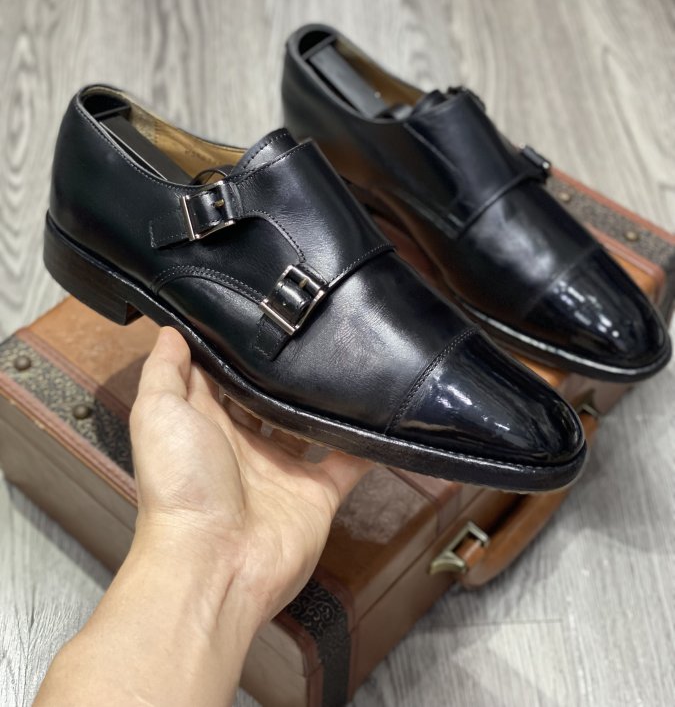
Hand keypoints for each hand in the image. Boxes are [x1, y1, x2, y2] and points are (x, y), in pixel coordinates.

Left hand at [131, 326, 371, 622]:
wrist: (213, 561)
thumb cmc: (180, 483)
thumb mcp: (157, 413)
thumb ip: (164, 370)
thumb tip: (171, 329)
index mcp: (206, 424)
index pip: (223, 377)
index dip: (237, 348)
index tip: (261, 310)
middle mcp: (244, 445)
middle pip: (269, 399)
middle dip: (286, 371)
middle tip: (315, 327)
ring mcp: (283, 471)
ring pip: (310, 427)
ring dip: (325, 402)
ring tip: (352, 358)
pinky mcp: (317, 494)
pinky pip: (349, 464)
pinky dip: (366, 445)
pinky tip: (383, 414)